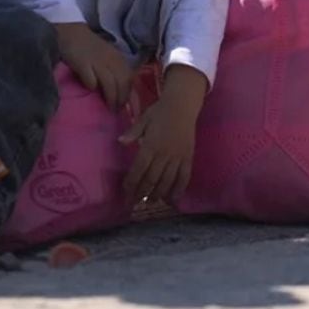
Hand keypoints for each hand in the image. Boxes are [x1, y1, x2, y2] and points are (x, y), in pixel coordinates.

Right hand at [55, 22, 135, 109]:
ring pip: (110, 84)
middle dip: (120, 98)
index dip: (127, 93)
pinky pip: (91, 80)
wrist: (71, 33)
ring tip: (107, 107)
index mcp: (118, 58)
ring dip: (110, 98)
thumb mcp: (107, 56)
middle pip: (122, 83)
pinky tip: (90, 90)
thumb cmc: (89, 47)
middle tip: (116, 109)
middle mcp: (111, 60)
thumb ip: (114, 69)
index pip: (129, 78)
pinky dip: (93, 87)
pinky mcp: (83, 64)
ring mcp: (98, 62)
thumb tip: (120, 90)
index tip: (123, 104)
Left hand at [119, 66, 206, 202]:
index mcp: (151, 145)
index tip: (126, 191)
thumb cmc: (160, 112)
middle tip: (135, 203)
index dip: (132, 182)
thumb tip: (120, 142)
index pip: (139, 169)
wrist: (182, 105)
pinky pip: (184, 177)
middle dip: (142, 192)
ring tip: (151, 202)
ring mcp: (177, 157)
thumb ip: (132, 132)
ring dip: (158, 194)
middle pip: (151, 178)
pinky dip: (178, 189)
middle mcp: (164, 154)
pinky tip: (172, 198)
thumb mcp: (143, 119)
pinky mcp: (188, 158)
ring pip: (167, 181)